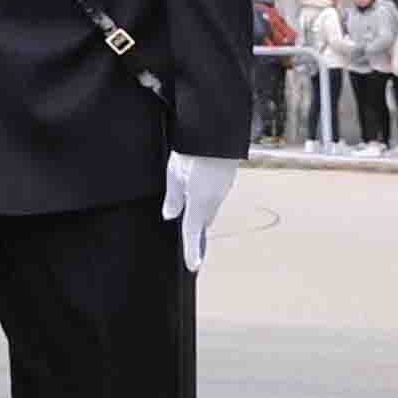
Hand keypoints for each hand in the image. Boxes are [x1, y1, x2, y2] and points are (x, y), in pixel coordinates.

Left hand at [162, 150, 241, 274]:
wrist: (215, 130)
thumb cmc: (191, 150)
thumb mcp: (174, 173)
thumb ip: (173, 197)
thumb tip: (170, 216)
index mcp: (199, 201)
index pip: (193, 232)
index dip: (192, 251)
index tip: (193, 266)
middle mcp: (214, 199)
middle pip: (202, 221)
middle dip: (196, 230)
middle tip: (189, 242)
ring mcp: (222, 190)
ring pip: (210, 209)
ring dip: (200, 212)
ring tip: (189, 212)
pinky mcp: (226, 181)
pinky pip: (215, 197)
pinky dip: (206, 199)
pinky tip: (198, 190)